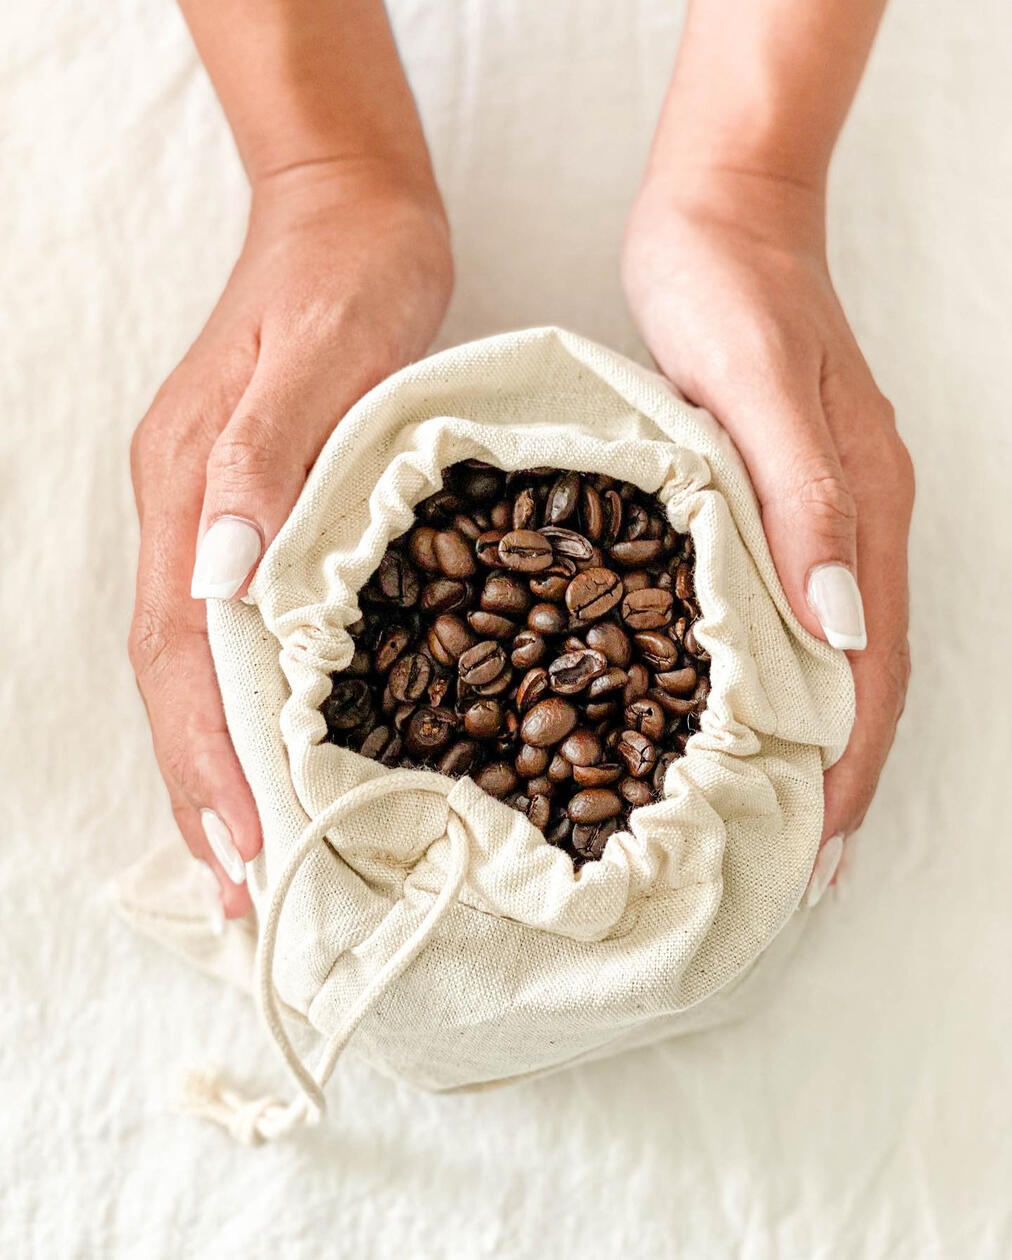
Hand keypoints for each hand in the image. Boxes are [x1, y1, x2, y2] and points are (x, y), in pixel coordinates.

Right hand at [128, 161, 452, 915]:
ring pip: (197, 666)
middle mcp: (185, 515)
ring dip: (217, 763)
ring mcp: (211, 515)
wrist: (345, 209)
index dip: (205, 756)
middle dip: (204, 789)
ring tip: (252, 856)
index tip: (244, 849)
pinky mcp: (253, 511)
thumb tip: (219, 580)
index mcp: (190, 488)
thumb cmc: (349, 274)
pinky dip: (243, 707)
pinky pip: (231, 632)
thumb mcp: (324, 351)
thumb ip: (263, 458)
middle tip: (243, 896)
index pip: (183, 651)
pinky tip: (273, 750)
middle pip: (175, 678)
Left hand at [623, 170, 912, 879]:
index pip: (869, 673)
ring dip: (812, 741)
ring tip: (771, 817)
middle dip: (834, 780)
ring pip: (832, 655)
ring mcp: (822, 510)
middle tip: (791, 871)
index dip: (845, 770)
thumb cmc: (732, 292)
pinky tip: (744, 708)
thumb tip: (839, 625)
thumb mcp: (760, 390)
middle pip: (862, 680)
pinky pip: (793, 611)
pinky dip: (781, 679)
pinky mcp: (780, 495)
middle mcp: (856, 524)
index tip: (811, 855)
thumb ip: (804, 501)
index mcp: (863, 511)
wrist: (724, 211)